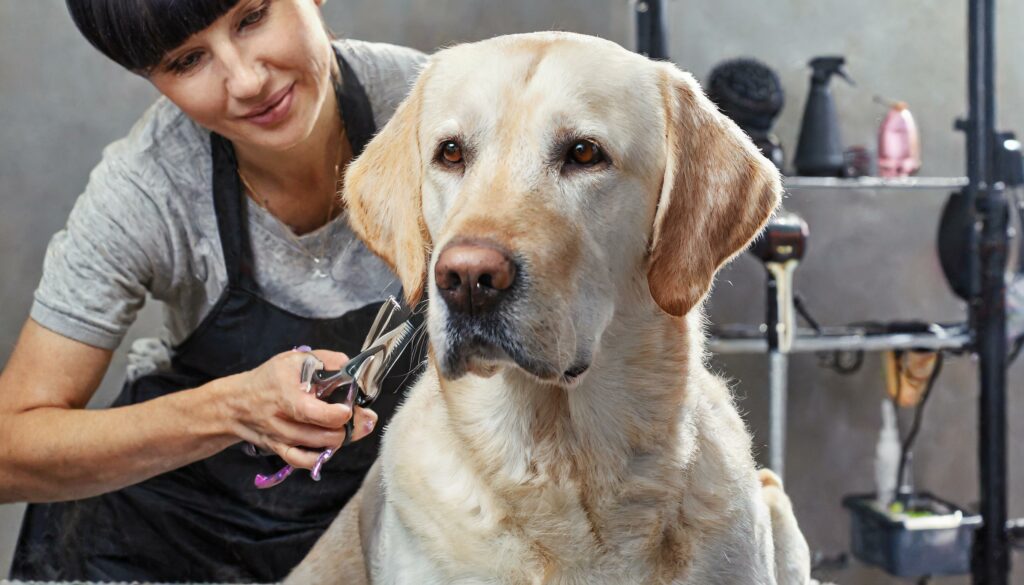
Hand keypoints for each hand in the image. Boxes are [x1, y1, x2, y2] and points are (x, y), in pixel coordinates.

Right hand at [225, 349, 378, 468]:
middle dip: (349, 428)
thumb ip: (326, 360)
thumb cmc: (270, 378)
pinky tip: (329, 446)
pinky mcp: (279, 450)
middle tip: (360, 417)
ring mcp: (281, 438)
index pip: (315, 413)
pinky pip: (301, 461)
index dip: (340, 414)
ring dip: (339, 440)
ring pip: (317, 449)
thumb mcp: (295, 359)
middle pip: (323, 435)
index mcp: (286, 395)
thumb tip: (350, 368)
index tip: (351, 407)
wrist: (236, 403)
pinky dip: (319, 457)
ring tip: (348, 427)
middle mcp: (282, 420)